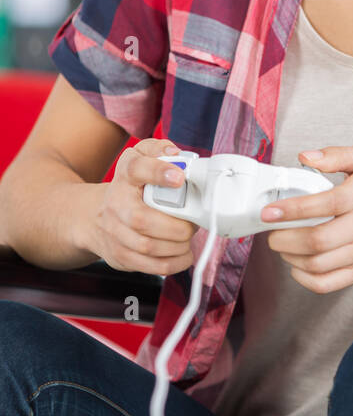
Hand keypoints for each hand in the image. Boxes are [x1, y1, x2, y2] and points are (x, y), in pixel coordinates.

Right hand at [92, 138, 196, 276]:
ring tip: (188, 238)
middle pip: (142, 219)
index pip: (137, 169)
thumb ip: (159, 149)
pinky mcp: (120, 255)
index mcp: (125, 175)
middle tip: (192, 224)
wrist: (97, 217)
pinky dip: (175, 263)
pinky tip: (183, 254)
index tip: (179, 177)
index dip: (158, 172)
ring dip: (178, 246)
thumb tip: (176, 154)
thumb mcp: (141, 158)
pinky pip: (151, 265)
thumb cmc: (131, 187)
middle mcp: (116, 203)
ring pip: (148, 246)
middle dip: (177, 226)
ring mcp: (115, 232)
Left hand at [261, 145, 352, 292]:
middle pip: (318, 241)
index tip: (269, 213)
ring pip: (319, 265)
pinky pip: (329, 284)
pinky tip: (298, 265)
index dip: (291, 210)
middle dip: (285, 239)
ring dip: (291, 258)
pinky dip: (305, 278)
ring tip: (283, 246)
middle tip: (272, 233)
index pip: (324, 205)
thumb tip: (305, 157)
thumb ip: (336, 155)